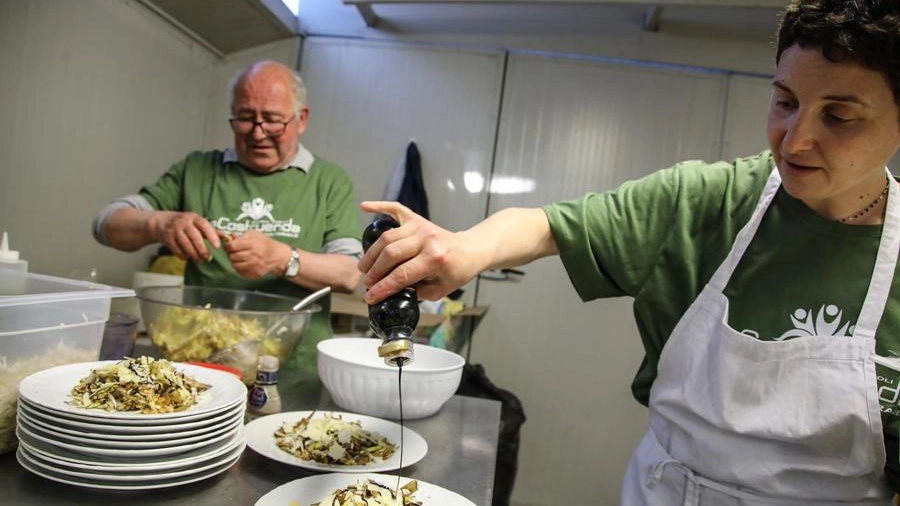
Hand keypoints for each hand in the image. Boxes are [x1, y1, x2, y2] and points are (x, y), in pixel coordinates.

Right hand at [149, 211, 219, 262]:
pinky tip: (188, 257)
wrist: (162, 222)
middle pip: (194, 237)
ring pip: (185, 245)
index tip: (217, 246)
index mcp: (194, 218)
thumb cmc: (186, 224)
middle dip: (202, 249)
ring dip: (194, 254)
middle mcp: (184, 223)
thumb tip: (226, 236)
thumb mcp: (197, 222)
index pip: (204, 225)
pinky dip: (183, 256)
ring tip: (200, 260)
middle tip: (208, 258)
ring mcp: (174, 230)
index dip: (211, 236)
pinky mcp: (167, 238)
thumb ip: (211, 230)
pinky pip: (177, 250)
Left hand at [221, 229, 287, 278]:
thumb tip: (231, 236)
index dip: (228, 245)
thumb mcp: (257, 235)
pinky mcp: (255, 274)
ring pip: (235, 265)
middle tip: (235, 252)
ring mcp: (254, 266)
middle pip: (232, 256)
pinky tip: (245, 264)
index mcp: (253, 244)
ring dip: (235, 261)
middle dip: (231, 254)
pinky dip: (240, 268)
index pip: (232, 246)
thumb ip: (243, 235)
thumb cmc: (267, 244)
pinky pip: (240, 272)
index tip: (230, 245)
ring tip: (240, 258)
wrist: (280, 257)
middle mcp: (253, 255)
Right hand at [358, 201, 478, 303]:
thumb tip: (388, 292)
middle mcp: (426, 240)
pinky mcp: (417, 219)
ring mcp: (420, 227)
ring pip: (388, 237)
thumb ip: (414, 292)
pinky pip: (395, 209)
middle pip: (391, 254)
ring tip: (364, 267)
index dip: (382, 287)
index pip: (401, 275)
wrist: (469, 251)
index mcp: (434, 259)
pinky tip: (364, 206)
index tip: (370, 297)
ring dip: (372, 253)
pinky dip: (379, 206)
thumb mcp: (438, 291)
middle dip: (375, 271)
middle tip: (366, 282)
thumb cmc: (455, 272)